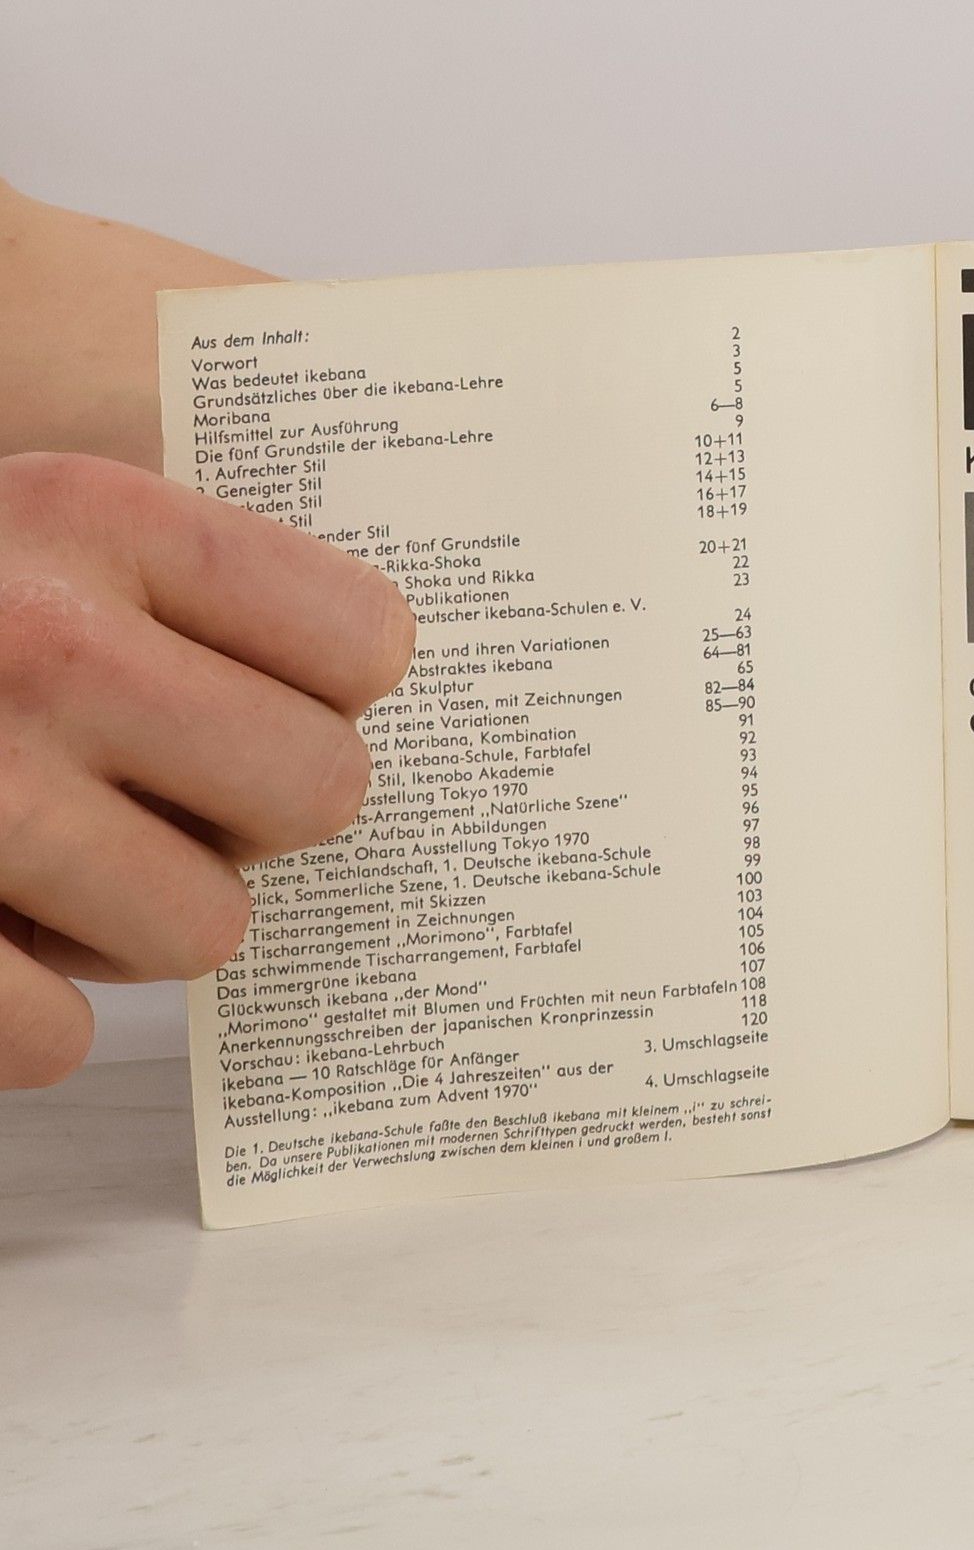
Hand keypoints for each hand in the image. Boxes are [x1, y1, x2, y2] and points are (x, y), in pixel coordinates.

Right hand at [0, 454, 413, 1084]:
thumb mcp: (26, 533)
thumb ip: (173, 588)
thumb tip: (364, 684)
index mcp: (85, 515)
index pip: (361, 638)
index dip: (329, 687)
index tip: (275, 693)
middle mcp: (34, 643)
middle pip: (321, 790)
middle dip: (254, 811)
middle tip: (165, 791)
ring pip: (209, 928)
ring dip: (137, 914)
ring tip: (44, 858)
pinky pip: (56, 1034)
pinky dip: (20, 1007)